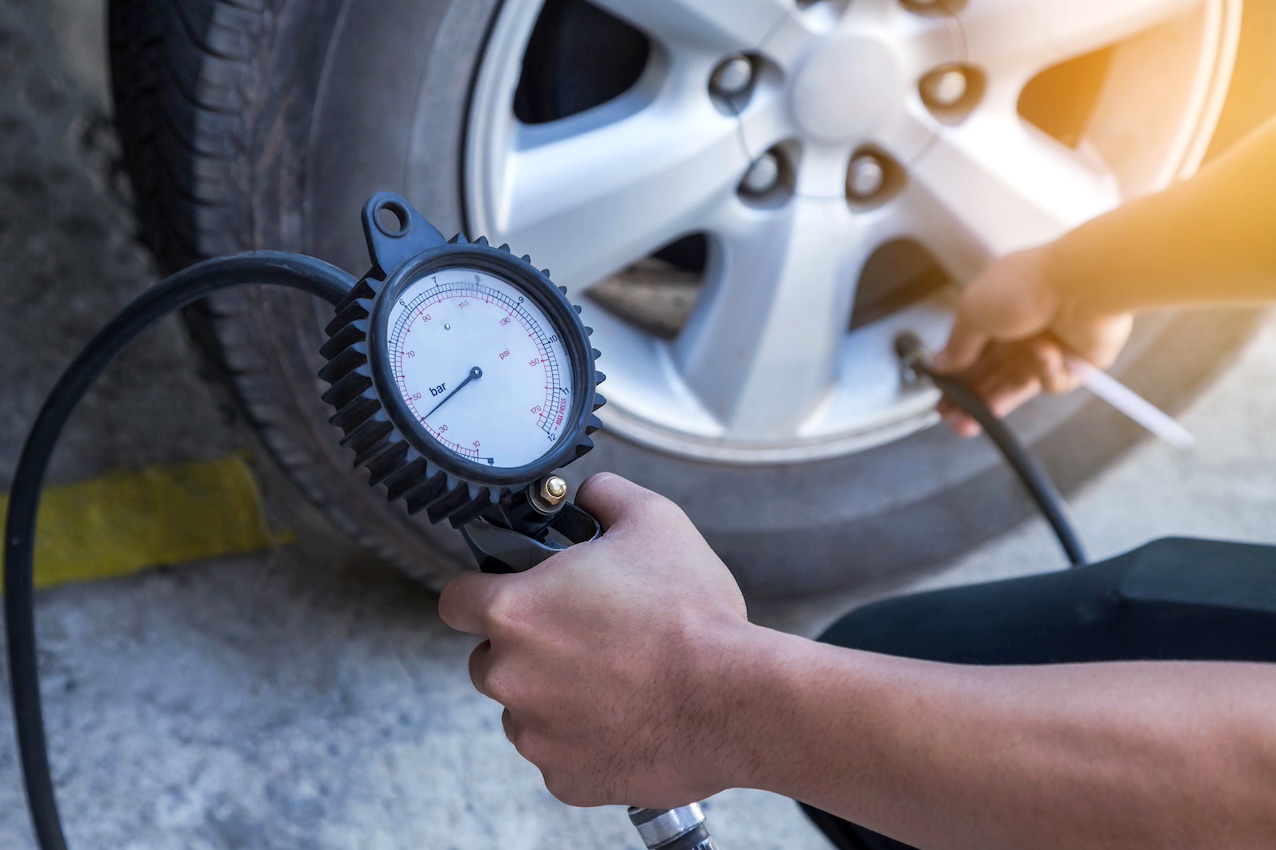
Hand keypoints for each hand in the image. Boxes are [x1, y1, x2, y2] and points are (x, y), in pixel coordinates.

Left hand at [438, 474, 751, 808]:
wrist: (737, 701)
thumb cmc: (693, 613)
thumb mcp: (654, 521)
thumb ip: (606, 495)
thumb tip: (590, 493)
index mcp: (515, 612)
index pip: (455, 599)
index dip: (479, 590)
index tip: (507, 592)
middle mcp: (509, 677)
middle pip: (489, 658)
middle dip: (525, 646)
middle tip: (583, 634)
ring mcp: (535, 734)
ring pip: (523, 709)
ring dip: (551, 695)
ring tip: (615, 679)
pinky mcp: (565, 780)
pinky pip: (558, 754)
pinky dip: (583, 740)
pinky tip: (627, 718)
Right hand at [933, 246, 1132, 435]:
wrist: (1082, 284)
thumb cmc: (1026, 286)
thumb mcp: (973, 312)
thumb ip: (957, 345)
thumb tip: (940, 364)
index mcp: (995, 313)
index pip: (971, 353)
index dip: (955, 377)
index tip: (941, 397)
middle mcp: (1020, 331)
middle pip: (991, 374)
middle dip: (971, 397)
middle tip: (953, 418)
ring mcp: (1048, 348)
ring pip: (1017, 385)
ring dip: (997, 401)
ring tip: (975, 420)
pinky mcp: (1075, 364)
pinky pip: (1052, 382)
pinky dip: (1046, 371)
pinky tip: (1047, 354)